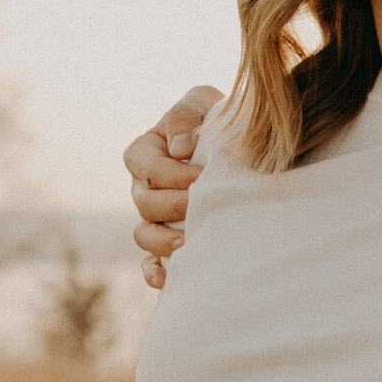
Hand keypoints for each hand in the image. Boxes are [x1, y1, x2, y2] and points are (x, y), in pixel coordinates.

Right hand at [123, 85, 222, 287]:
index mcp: (145, 153)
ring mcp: (153, 217)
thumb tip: (179, 148)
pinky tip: (167, 279)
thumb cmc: (216, 119)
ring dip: (163, 242)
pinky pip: (150, 263)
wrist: (238, 146)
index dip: (172, 176)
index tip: (202, 177)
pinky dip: (154, 272)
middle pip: (144, 204)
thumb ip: (185, 115)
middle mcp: (143, 187)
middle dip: (173, 207)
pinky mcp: (166, 240)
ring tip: (188, 243)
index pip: (149, 168)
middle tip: (201, 206)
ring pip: (143, 235)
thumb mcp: (200, 101)